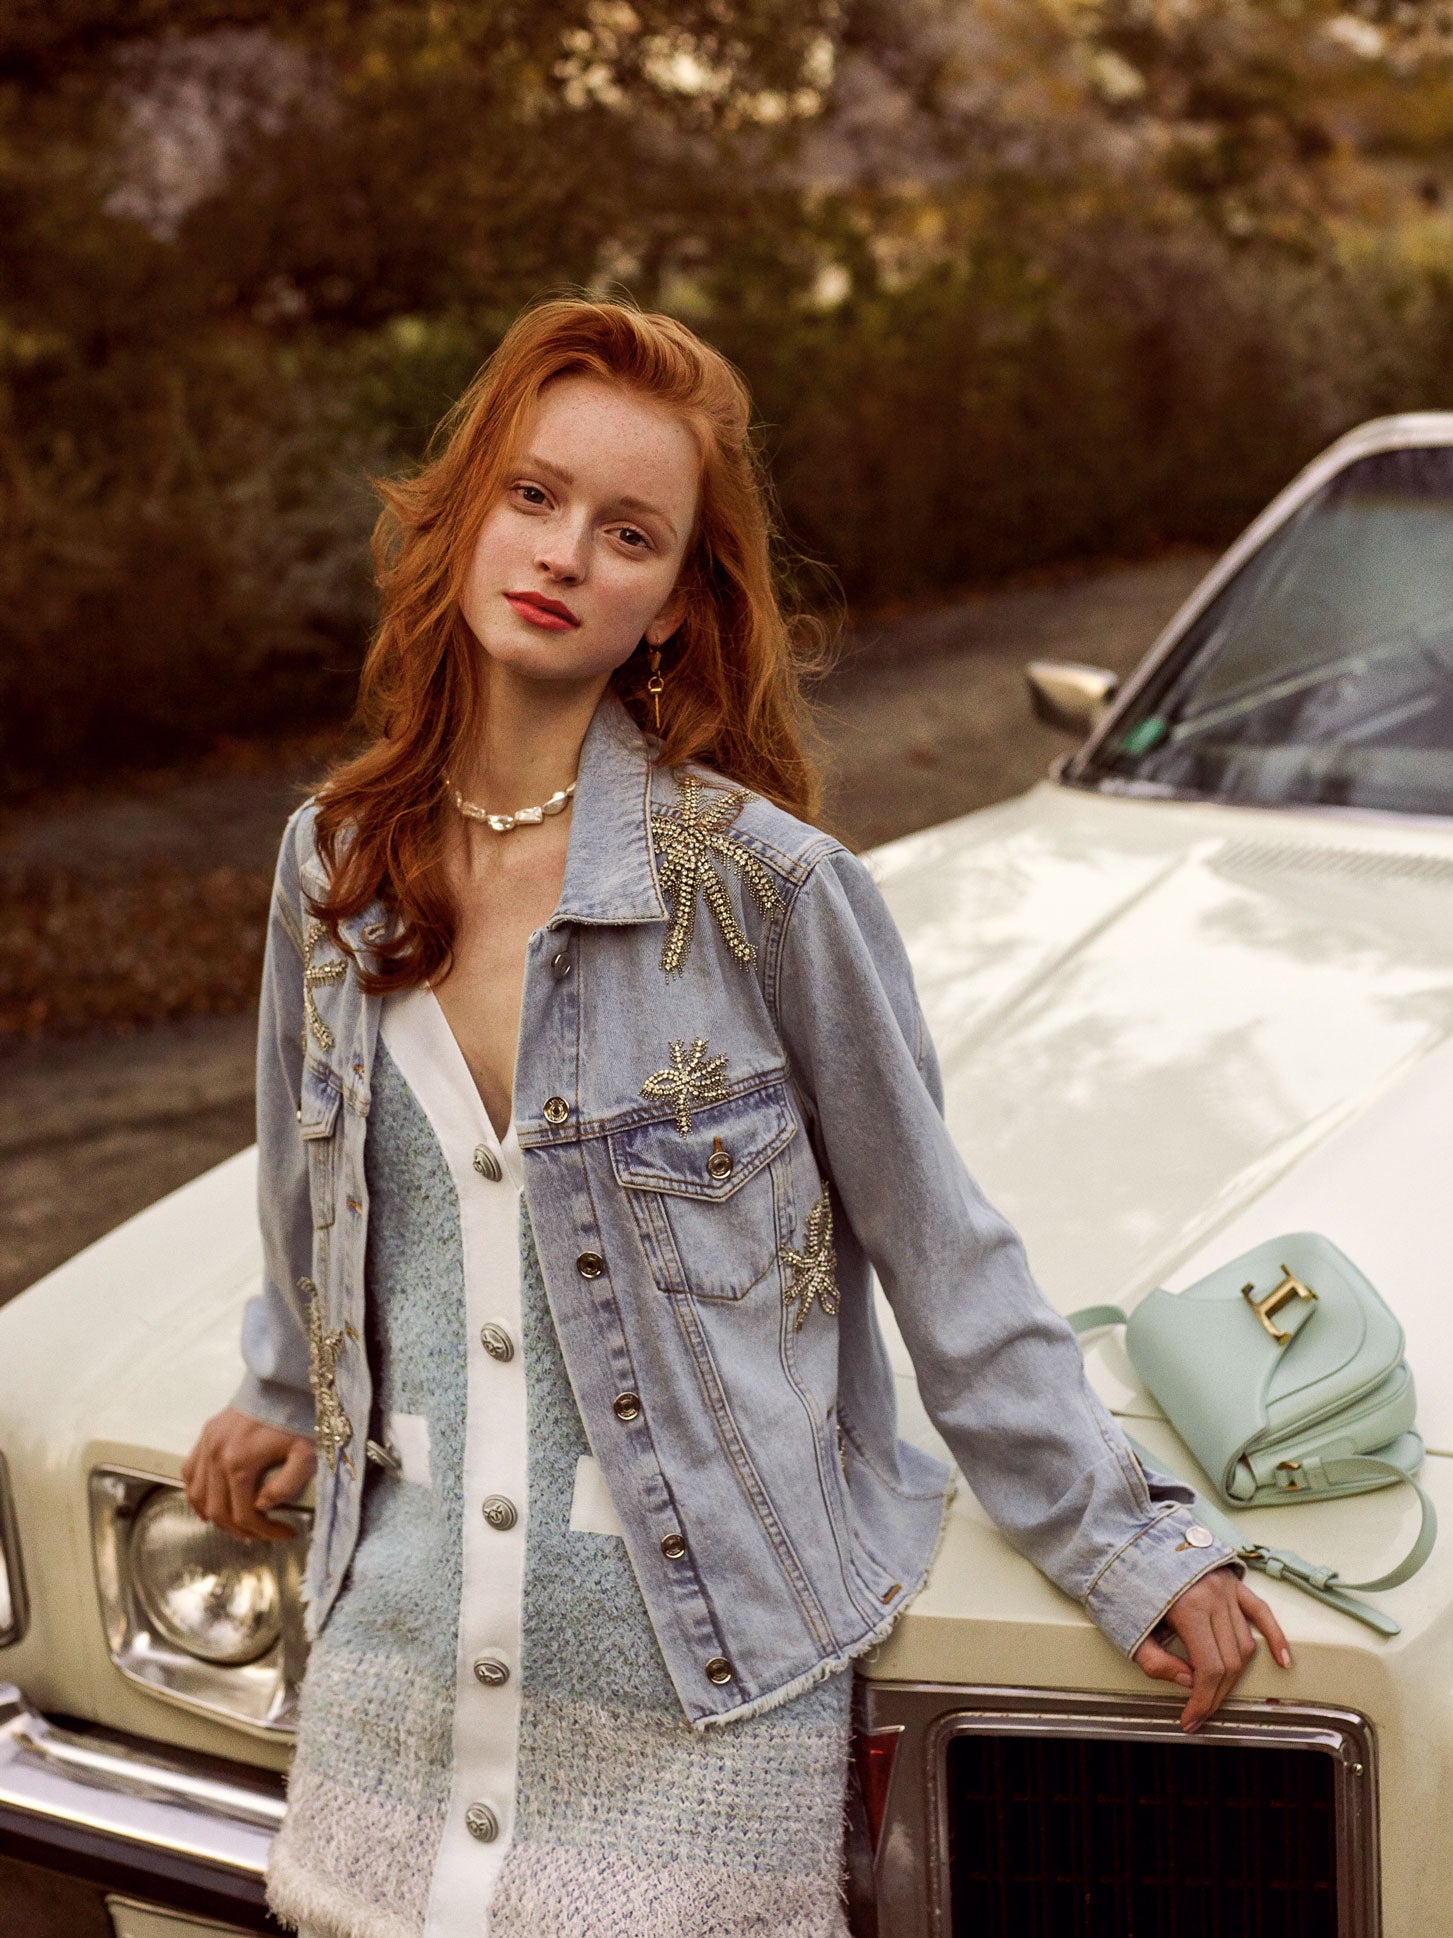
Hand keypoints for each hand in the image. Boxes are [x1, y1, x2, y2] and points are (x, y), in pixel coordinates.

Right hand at [182, 1406, 316, 1542]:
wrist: (284, 1382)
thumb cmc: (297, 1418)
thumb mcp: (305, 1454)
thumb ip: (286, 1486)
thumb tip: (263, 1506)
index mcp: (239, 1464)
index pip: (244, 1514)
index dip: (265, 1531)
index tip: (287, 1533)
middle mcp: (216, 1456)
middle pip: (219, 1511)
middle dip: (241, 1529)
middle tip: (262, 1535)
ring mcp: (207, 1444)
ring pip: (198, 1496)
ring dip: (215, 1516)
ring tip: (238, 1526)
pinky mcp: (206, 1434)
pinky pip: (189, 1472)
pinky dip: (195, 1494)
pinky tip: (208, 1506)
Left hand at [1134, 1565, 1291, 1731]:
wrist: (1125, 1537)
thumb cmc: (1123, 1580)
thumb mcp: (1128, 1627)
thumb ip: (1156, 1662)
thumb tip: (1190, 1683)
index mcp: (1189, 1607)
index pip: (1210, 1668)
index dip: (1203, 1700)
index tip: (1191, 1719)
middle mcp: (1214, 1596)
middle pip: (1230, 1661)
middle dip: (1216, 1694)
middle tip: (1201, 1713)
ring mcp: (1227, 1587)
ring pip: (1245, 1643)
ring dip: (1235, 1675)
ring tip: (1219, 1694)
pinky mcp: (1232, 1580)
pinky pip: (1261, 1612)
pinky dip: (1275, 1638)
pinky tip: (1283, 1660)